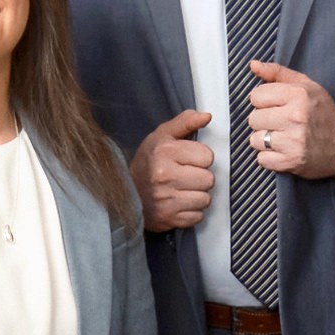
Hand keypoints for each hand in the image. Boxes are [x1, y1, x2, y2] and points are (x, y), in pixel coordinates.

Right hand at [132, 107, 215, 230]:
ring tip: (183, 190)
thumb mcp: (163, 136)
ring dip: (198, 195)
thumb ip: (186, 122)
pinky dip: (191, 212)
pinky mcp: (168, 218)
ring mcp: (165, 200)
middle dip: (201, 177)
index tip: (189, 160)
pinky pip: (197, 216)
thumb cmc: (148, 161)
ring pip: (205, 199)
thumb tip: (207, 116)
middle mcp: (164, 176)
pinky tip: (179, 203)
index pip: (207, 156)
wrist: (125, 191)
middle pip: (209, 180)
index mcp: (164, 152)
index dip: (201, 157)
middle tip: (186, 176)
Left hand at [243, 62, 334, 179]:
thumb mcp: (307, 86)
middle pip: (253, 118)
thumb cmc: (324, 114)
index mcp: (298, 94)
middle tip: (280, 123)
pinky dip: (269, 157)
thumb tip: (253, 64)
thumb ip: (278, 73)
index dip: (263, 101)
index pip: (256, 96)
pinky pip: (262, 159)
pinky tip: (283, 151)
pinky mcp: (291, 161)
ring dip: (265, 140)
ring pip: (255, 140)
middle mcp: (295, 117)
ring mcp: (293, 141)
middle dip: (263, 121)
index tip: (275, 106)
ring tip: (281, 138)